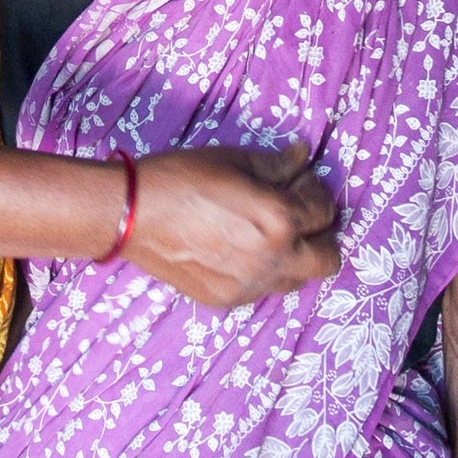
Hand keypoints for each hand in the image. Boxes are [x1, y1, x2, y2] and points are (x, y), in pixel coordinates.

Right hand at [125, 140, 339, 306]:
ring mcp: (250, 286)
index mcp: (278, 219)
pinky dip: (262, 270)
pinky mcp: (227, 300)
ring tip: (268, 232)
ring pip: (297, 279)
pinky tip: (237, 248)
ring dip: (295, 256)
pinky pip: (262, 289)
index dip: (315, 189)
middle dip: (321, 234)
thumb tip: (301, 157)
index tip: (300, 180)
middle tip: (300, 214)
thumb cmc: (180, 177)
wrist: (129, 214)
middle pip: (327, 259)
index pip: (323, 209)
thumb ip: (275, 164)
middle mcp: (273, 259)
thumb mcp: (232, 159)